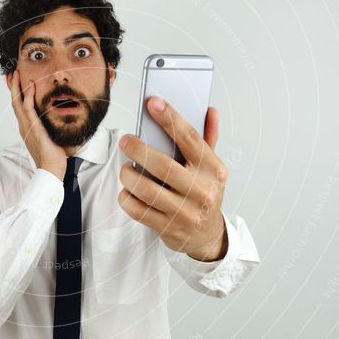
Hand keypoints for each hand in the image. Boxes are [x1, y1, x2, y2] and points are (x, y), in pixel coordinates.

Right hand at [7, 69, 66, 180]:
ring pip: (18, 102)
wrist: (51, 170)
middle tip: (12, 73)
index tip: (16, 81)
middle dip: (12, 86)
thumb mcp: (49, 138)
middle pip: (15, 102)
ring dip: (17, 87)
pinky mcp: (34, 128)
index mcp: (27, 128)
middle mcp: (24, 126)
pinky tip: (30, 85)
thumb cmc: (53, 157)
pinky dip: (28, 96)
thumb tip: (54, 122)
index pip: (19, 106)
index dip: (16, 93)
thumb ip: (48, 129)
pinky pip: (28, 109)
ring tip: (17, 73)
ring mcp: (27, 127)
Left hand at [118, 97, 228, 261]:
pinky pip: (138, 210)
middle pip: (163, 165)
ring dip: (129, 176)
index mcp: (212, 169)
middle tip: (125, 141)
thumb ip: (208, 138)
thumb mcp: (212, 167)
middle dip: (139, 149)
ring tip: (125, 168)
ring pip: (147, 190)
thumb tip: (210, 110)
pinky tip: (126, 190)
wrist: (208, 235)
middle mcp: (200, 190)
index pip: (190, 138)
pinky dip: (127, 198)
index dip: (170, 118)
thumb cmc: (205, 193)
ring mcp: (184, 212)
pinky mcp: (168, 228)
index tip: (153, 103)